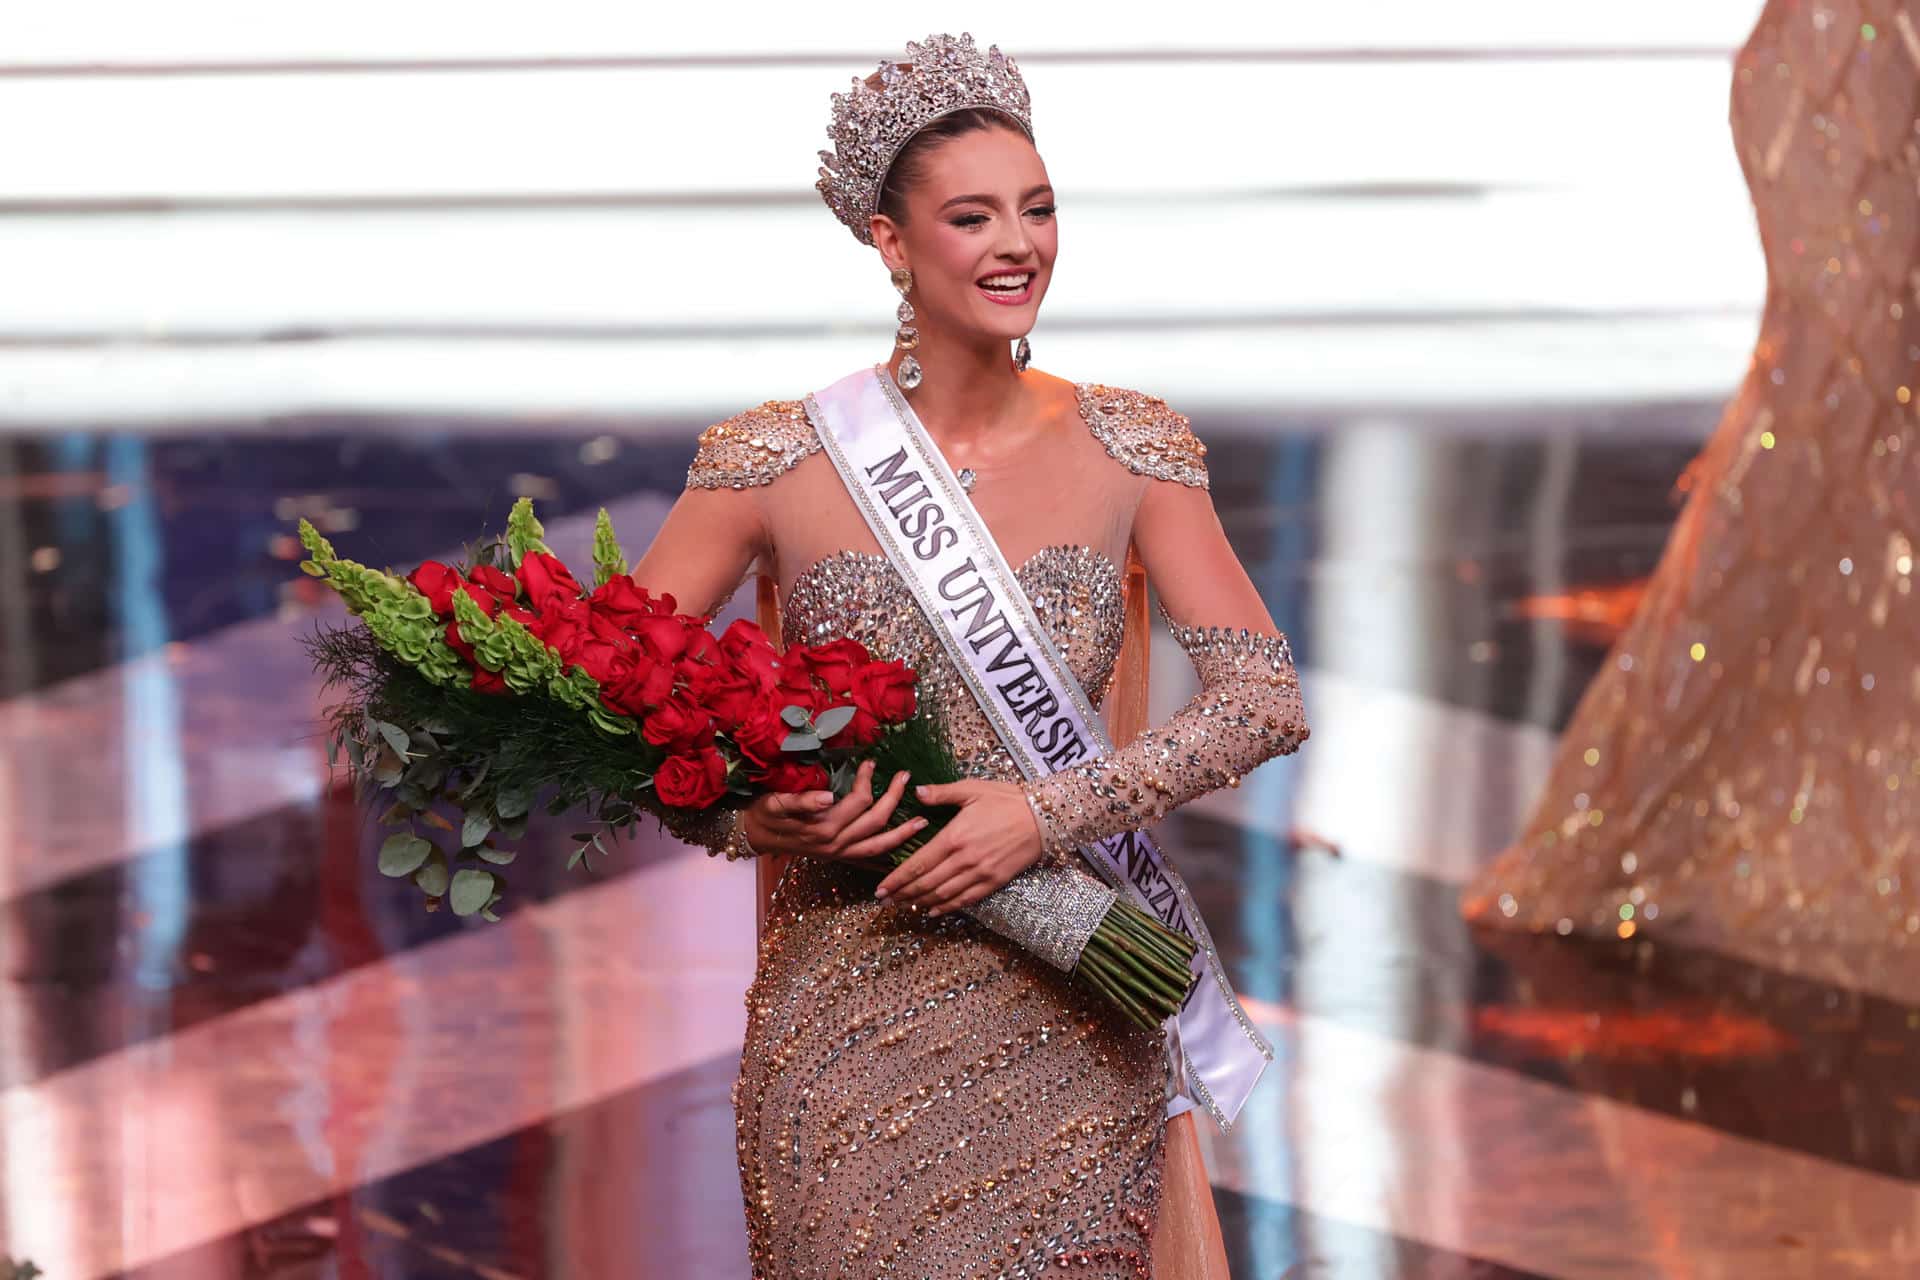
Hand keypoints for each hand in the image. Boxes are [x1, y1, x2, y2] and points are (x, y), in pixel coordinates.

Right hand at [740, 759, 924, 861]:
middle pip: (876, 821)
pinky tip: (904, 847)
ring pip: (879, 845)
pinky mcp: (839, 857)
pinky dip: (888, 853)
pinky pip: (869, 858)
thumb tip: (828, 797)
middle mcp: (835, 843)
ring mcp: (839, 853)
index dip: (869, 780)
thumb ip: (802, 801)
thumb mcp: (776, 802)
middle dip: (895, 798)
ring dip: (902, 833)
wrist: (755, 836)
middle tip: (907, 777)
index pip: (858, 801)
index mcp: (823, 826)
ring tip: (922, 821)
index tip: (872, 762)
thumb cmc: (765, 813)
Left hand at [873, 779, 1043, 915]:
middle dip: (902, 894)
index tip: (880, 888)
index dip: (897, 878)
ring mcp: (980, 874)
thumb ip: (942, 793)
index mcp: (954, 836)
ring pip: (943, 895)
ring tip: (902, 906)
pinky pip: (965, 900)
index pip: (918, 863)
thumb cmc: (1007, 799)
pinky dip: (947, 908)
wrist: (1043, 817)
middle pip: (926, 883)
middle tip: (884, 901)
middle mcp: (964, 860)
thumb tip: (917, 792)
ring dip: (920, 903)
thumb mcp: (972, 789)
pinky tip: (933, 911)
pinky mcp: (994, 882)